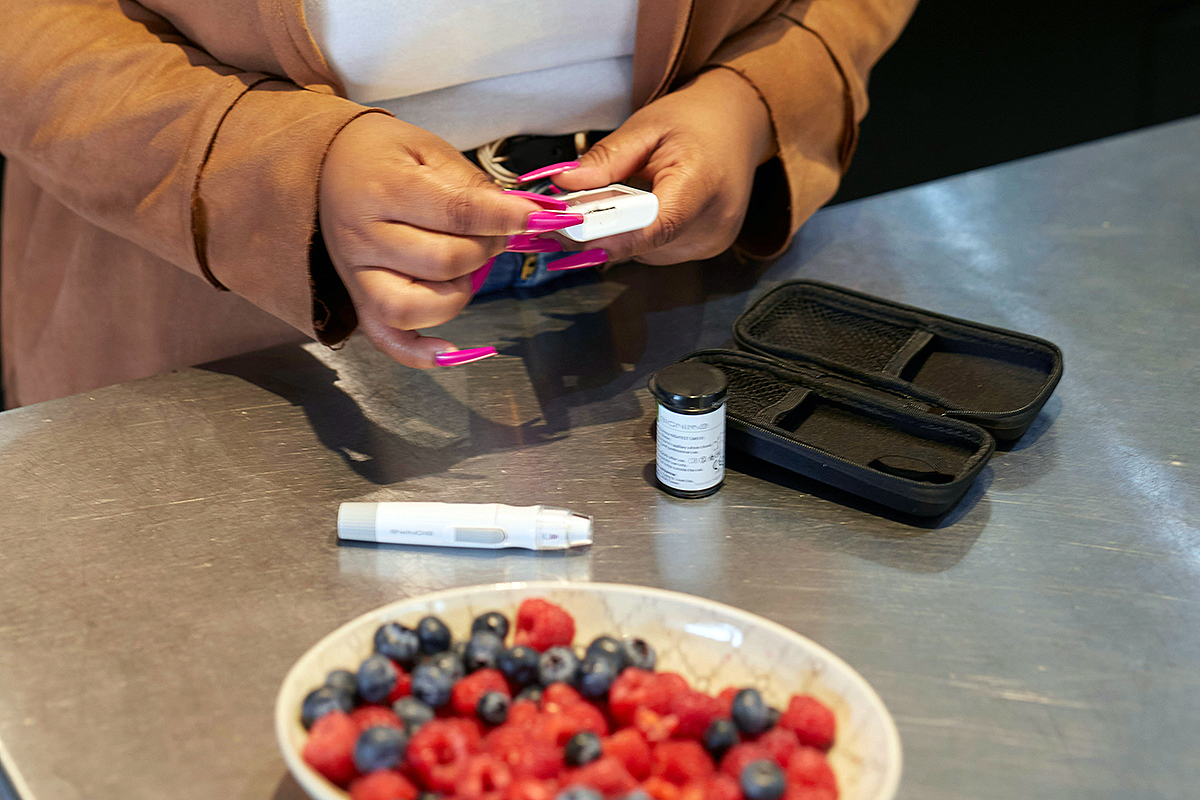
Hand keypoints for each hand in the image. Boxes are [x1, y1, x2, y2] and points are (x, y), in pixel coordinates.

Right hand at [319, 113, 547, 366]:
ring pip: (415, 308)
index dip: (505, 218)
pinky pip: (386, 338)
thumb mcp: (429, 150)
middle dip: (485, 250)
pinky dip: (418, 353)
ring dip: (456, 294)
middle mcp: (363, 236)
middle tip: (494, 234)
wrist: (328, 164)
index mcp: (382, 188)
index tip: (537, 216)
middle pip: (443, 263)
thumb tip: (520, 216)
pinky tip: (449, 352)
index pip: (456, 213)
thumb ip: (472, 185)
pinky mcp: (358, 299)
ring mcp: (356, 273)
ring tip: (463, 268)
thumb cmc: (385, 155)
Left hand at [552, 68, 774, 264]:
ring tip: (615, 197)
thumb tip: (562, 183)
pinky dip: (637, 234)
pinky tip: (637, 207)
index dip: (607, 236)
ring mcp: (710, 242)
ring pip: (644, 252)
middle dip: (601, 230)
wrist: (738, 125)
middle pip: (642, 243)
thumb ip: (605, 159)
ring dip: (619, 232)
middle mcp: (712, 224)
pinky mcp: (705, 248)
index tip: (566, 234)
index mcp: (702, 184)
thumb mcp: (646, 127)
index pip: (652, 227)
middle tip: (567, 209)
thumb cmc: (695, 121)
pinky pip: (656, 250)